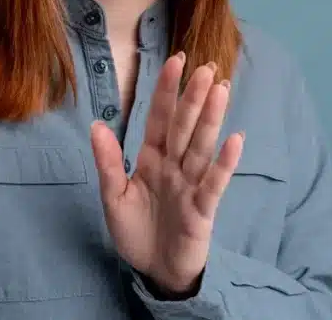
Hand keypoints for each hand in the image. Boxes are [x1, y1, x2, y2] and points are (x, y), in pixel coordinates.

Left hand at [91, 53, 242, 295]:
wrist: (154, 272)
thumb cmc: (136, 231)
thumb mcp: (112, 196)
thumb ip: (107, 161)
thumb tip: (96, 124)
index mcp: (151, 158)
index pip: (160, 118)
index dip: (166, 90)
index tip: (175, 61)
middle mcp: (174, 166)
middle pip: (184, 126)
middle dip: (194, 97)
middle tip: (206, 66)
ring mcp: (190, 185)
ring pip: (201, 146)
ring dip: (211, 119)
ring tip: (222, 89)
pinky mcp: (202, 209)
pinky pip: (214, 183)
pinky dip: (224, 163)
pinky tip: (235, 140)